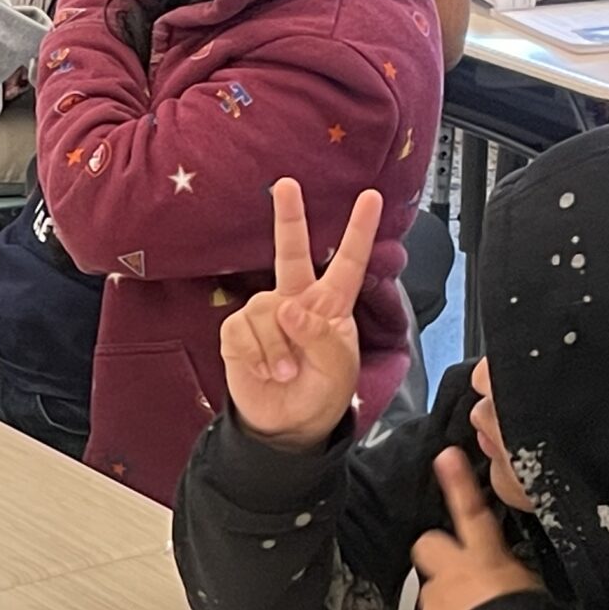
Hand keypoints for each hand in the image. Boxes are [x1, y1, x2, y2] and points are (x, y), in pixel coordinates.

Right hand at [218, 177, 381, 447]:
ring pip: (266, 311)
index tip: (371, 197)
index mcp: (330, 306)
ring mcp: (265, 315)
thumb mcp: (337, 368)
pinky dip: (256, 356)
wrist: (286, 425)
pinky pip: (242, 331)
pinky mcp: (237, 333)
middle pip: (290, 251)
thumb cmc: (321, 393)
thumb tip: (286, 308)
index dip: (359, 231)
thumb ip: (318, 336)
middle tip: (285, 184)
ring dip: (277, 350)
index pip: (347, 263)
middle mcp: (296, 302)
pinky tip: (264, 371)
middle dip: (288, 217)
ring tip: (286, 373)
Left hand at [410, 446, 542, 609]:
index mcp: (487, 559)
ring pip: (429, 588)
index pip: (472, 512)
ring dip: (444, 596)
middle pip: (428, 544)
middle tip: (456, 568)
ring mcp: (435, 599)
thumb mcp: (534, 590)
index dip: (458, 484)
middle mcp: (454, 573)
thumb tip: (512, 575)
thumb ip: (514, 575)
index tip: (446, 458)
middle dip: (438, 552)